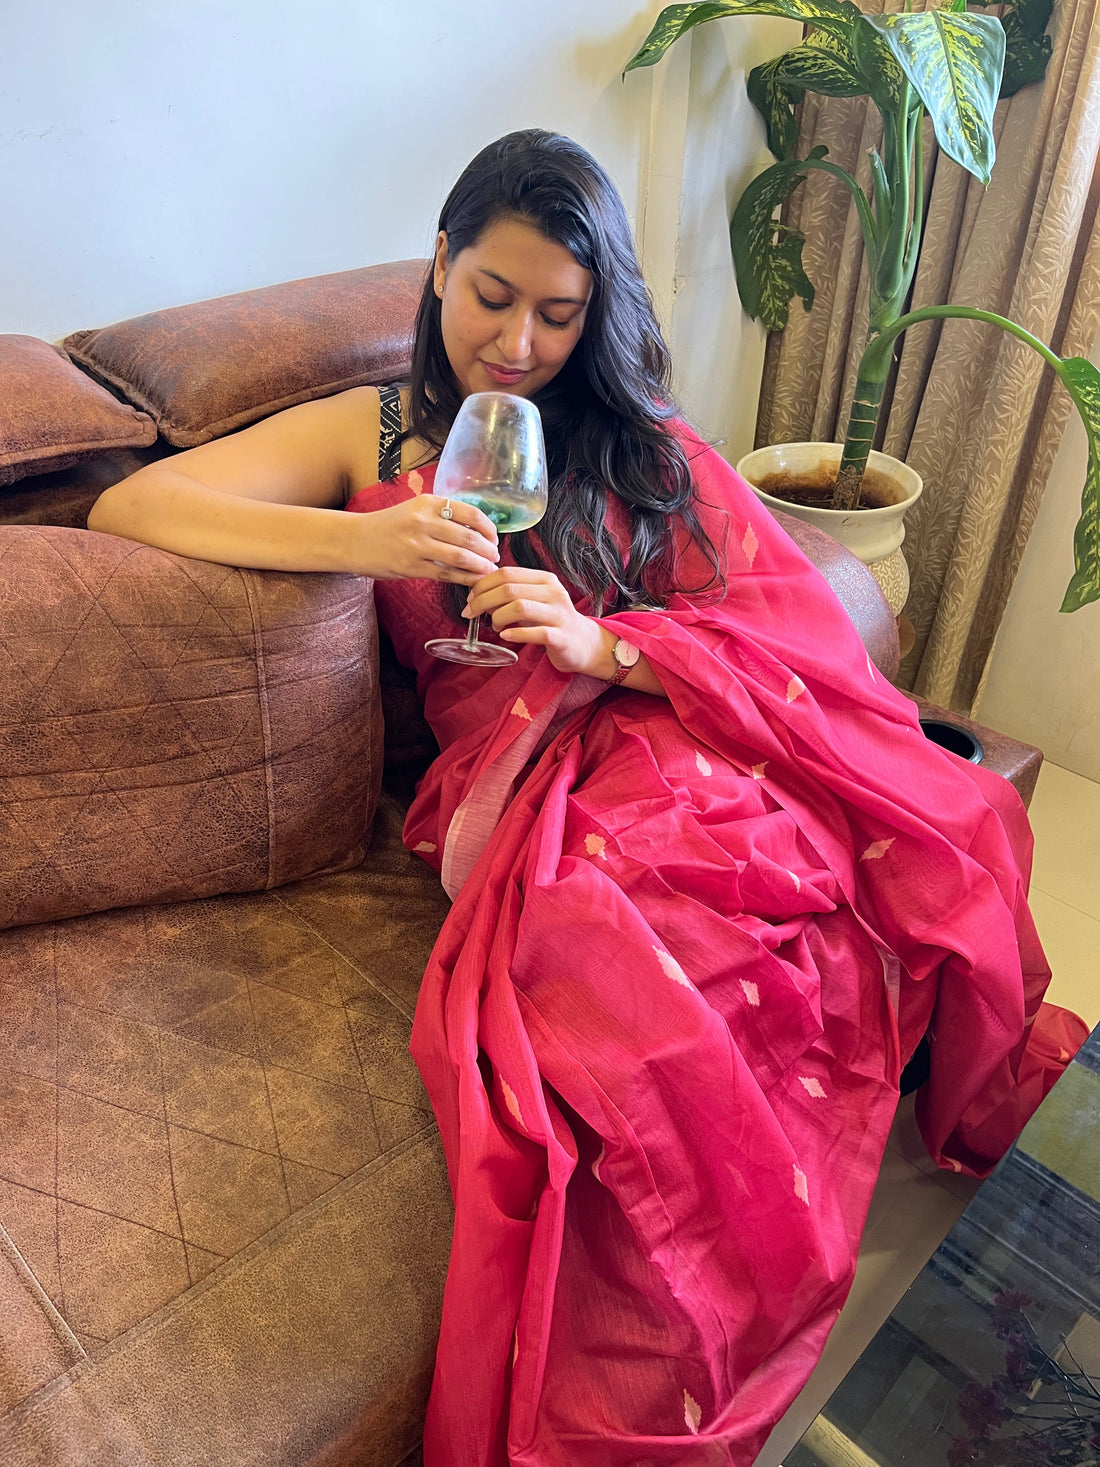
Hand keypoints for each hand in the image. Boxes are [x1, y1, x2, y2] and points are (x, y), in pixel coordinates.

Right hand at [361, 496, 499, 582]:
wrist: (355, 540)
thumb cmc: (389, 526)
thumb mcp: (415, 509)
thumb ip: (442, 516)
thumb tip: (477, 529)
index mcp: (428, 502)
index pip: (471, 512)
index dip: (488, 528)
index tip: (494, 537)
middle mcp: (423, 521)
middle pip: (469, 536)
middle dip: (488, 550)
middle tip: (495, 556)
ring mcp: (416, 545)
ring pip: (461, 557)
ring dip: (480, 566)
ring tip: (488, 569)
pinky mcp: (410, 566)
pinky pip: (446, 574)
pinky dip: (465, 578)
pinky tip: (474, 581)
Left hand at [464, 566, 609, 675]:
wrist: (582, 643)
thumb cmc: (550, 620)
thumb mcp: (531, 601)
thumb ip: (509, 595)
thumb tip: (477, 595)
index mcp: (544, 579)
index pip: (507, 573)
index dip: (483, 584)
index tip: (470, 599)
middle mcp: (553, 593)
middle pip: (509, 589)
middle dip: (483, 601)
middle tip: (472, 614)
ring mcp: (559, 614)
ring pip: (520, 607)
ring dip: (498, 617)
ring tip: (495, 626)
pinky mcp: (561, 636)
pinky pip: (535, 633)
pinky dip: (515, 633)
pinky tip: (506, 635)